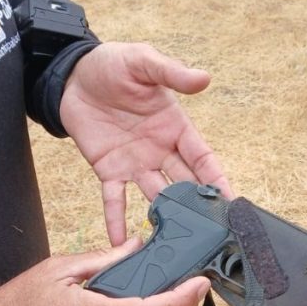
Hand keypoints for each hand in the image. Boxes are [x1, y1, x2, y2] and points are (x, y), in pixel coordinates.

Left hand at [60, 42, 232, 245]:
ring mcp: (135, 163)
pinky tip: (121, 243)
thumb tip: (204, 79)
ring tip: (173, 243)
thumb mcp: (143, 62)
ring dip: (163, 218)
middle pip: (184, 184)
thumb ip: (171, 72)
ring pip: (155, 196)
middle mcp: (159, 149)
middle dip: (197, 207)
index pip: (203, 158)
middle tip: (209, 233)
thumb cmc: (113, 64)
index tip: (233, 202)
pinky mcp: (108, 170)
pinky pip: (114, 200)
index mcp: (175, 126)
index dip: (217, 179)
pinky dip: (116, 220)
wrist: (74, 76)